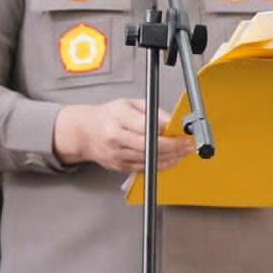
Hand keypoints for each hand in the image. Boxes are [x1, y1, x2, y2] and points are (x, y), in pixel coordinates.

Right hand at [52, 98, 193, 172]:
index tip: (181, 132)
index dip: (168, 132)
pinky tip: (171, 159)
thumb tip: (171, 121)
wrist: (84, 132)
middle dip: (174, 147)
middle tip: (187, 144)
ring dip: (171, 157)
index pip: (148, 127)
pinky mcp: (120, 167)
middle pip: (151, 146)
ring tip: (183, 152)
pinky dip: (161, 165)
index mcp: (118, 119)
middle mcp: (116, 138)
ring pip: (150, 160)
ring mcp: (117, 155)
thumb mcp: (129, 103)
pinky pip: (145, 168)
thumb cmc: (107, 116)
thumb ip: (152, 110)